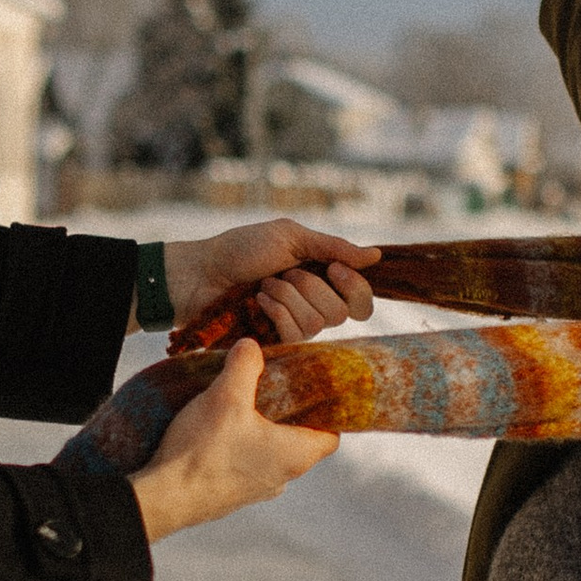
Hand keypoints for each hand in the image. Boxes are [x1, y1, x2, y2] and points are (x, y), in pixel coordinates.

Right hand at [130, 338, 338, 542]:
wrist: (166, 499)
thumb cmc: (204, 452)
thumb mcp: (226, 396)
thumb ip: (244, 366)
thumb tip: (251, 346)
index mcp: (295, 456)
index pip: (331, 436)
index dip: (326, 412)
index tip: (310, 392)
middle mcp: (283, 478)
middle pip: (298, 441)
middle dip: (286, 415)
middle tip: (269, 390)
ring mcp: (256, 491)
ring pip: (270, 454)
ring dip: (259, 432)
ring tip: (238, 408)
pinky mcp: (231, 496)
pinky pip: (245, 467)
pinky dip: (238, 449)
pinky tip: (215, 434)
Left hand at [163, 219, 380, 342]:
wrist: (203, 272)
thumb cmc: (242, 249)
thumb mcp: (290, 237)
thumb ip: (334, 247)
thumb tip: (376, 256)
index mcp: (323, 279)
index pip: (362, 300)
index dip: (355, 288)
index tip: (334, 269)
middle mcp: (315, 305)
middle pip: (344, 313)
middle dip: (311, 286)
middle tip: (284, 273)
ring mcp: (295, 326)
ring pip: (318, 323)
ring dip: (287, 296)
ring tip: (264, 285)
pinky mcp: (276, 343)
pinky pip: (296, 336)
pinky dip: (276, 312)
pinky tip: (257, 301)